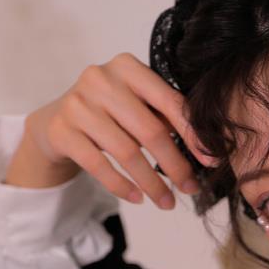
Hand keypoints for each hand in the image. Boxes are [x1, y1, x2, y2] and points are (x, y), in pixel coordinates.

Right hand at [23, 52, 221, 208]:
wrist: (56, 122)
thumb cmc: (109, 114)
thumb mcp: (136, 106)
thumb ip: (166, 117)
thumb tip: (208, 151)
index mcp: (127, 67)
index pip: (170, 102)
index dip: (194, 135)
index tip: (212, 162)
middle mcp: (100, 79)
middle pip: (150, 130)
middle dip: (175, 165)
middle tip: (190, 188)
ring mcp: (78, 104)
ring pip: (126, 152)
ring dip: (152, 183)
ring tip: (167, 202)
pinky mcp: (62, 130)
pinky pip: (99, 165)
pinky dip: (121, 186)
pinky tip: (137, 198)